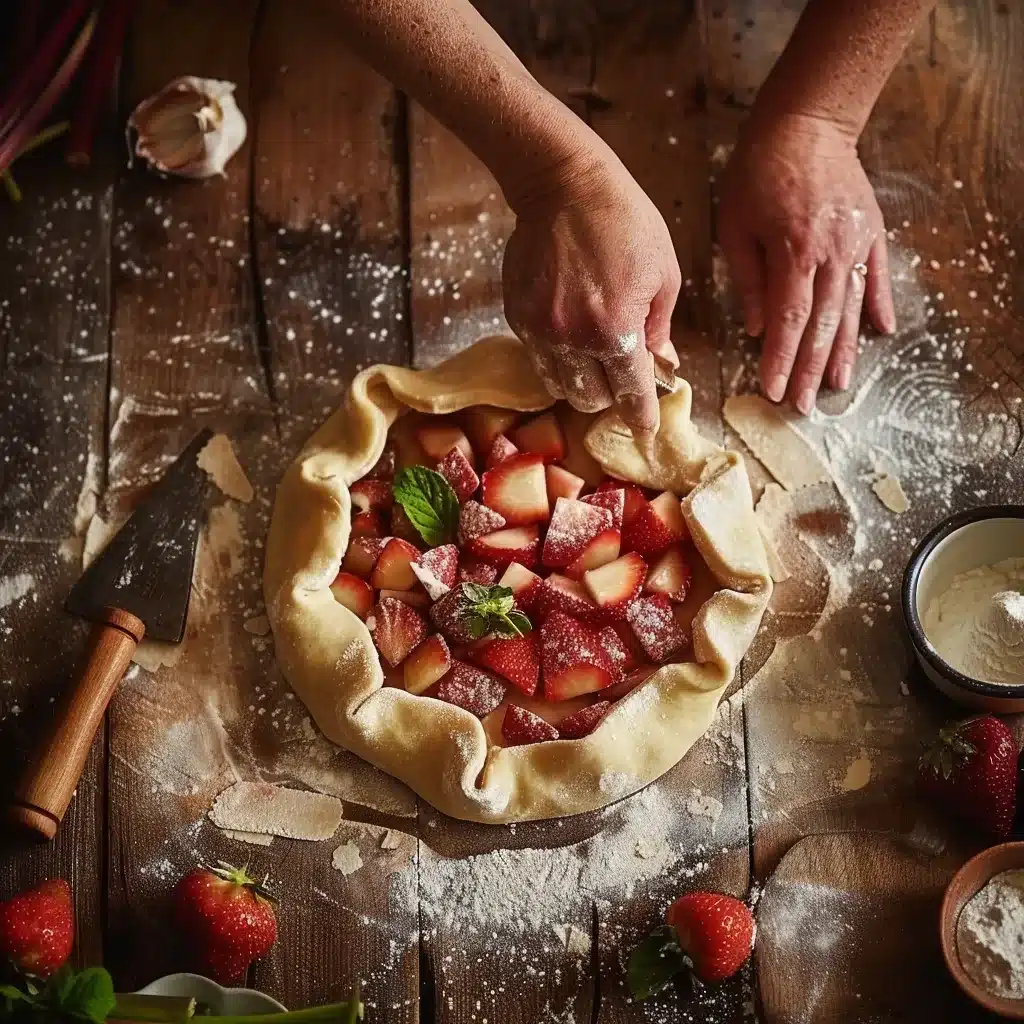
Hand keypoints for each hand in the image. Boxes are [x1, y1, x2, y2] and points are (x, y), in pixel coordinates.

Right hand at [502, 154, 680, 432]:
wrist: (562, 184)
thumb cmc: (623, 221)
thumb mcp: (663, 272)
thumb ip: (659, 327)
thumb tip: (660, 364)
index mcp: (615, 329)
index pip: (630, 392)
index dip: (641, 414)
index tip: (646, 426)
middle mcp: (573, 338)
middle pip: (590, 400)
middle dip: (610, 394)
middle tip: (622, 374)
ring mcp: (539, 330)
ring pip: (560, 386)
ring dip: (581, 382)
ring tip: (594, 356)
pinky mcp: (518, 317)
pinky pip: (539, 358)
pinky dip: (558, 358)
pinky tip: (571, 331)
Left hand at [718, 113, 895, 413]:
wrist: (807, 123)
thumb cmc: (759, 172)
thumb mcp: (735, 225)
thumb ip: (747, 279)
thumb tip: (754, 327)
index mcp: (794, 252)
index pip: (789, 319)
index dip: (780, 358)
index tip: (772, 389)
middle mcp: (831, 253)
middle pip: (823, 324)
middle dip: (810, 368)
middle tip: (802, 404)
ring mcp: (856, 243)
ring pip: (851, 308)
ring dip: (846, 350)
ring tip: (839, 385)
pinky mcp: (871, 231)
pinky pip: (877, 276)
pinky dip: (879, 305)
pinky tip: (881, 332)